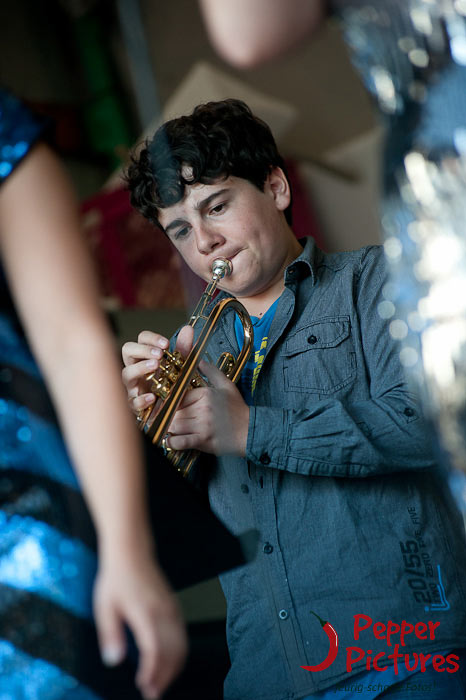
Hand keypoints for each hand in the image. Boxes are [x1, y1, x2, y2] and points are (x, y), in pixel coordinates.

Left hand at [93, 546, 186, 699]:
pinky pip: (182, 635)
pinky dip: (179, 654)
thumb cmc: (116, 579)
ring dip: (174, 668)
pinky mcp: (173, 607)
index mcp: (146, 613)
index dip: (152, 672)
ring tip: (160, 684)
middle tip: (152, 693)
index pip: (155, 650)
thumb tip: (113, 661)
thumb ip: (110, 635)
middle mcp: (163, 612)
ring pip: (181, 645)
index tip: (143, 687)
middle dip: (165, 677)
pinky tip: (168, 663)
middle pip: (172, 652)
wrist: (132, 553)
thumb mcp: (105, 607)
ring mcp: (171, 609)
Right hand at [122, 326, 193, 416]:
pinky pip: (132, 402)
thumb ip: (184, 349)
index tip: (166, 344)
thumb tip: (188, 328)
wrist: (175, 411)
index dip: (151, 338)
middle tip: (160, 355)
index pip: (141, 339)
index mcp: (146, 357)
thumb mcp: (181, 366)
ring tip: (156, 367)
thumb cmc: (173, 385)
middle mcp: (136, 369)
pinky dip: (141, 399)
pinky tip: (152, 397)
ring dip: (140, 368)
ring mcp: (133, 386)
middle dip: (142, 350)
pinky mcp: (136, 406)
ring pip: (126, 373)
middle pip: (127, 350)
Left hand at [168, 360, 249, 455]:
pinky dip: (172, 442)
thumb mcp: (227, 385)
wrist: (250, 430)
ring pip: (174, 425)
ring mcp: (203, 425)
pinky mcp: (203, 440)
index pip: (179, 397)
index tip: (170, 407)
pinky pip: (180, 441)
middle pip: (174, 411)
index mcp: (206, 394)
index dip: (172, 403)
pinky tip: (171, 440)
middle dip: (169, 416)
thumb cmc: (238, 409)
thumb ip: (212, 371)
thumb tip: (199, 361)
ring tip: (170, 429)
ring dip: (170, 428)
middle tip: (168, 419)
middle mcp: (203, 409)